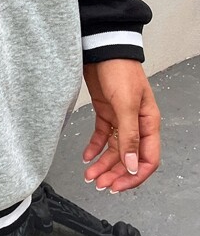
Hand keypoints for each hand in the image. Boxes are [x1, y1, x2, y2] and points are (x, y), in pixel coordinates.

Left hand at [81, 59, 160, 192]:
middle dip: (115, 173)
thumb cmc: (120, 70)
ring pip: (114, 149)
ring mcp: (120, 118)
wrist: (102, 48)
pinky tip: (86, 156)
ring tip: (90, 175)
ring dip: (103, 164)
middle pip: (128, 157)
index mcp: (148, 123)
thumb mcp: (125, 104)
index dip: (134, 176)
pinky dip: (94, 147)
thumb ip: (129, 135)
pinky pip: (102, 135)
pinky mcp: (105, 111)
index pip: (147, 159)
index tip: (118, 186)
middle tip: (100, 184)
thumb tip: (131, 164)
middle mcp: (136, 123)